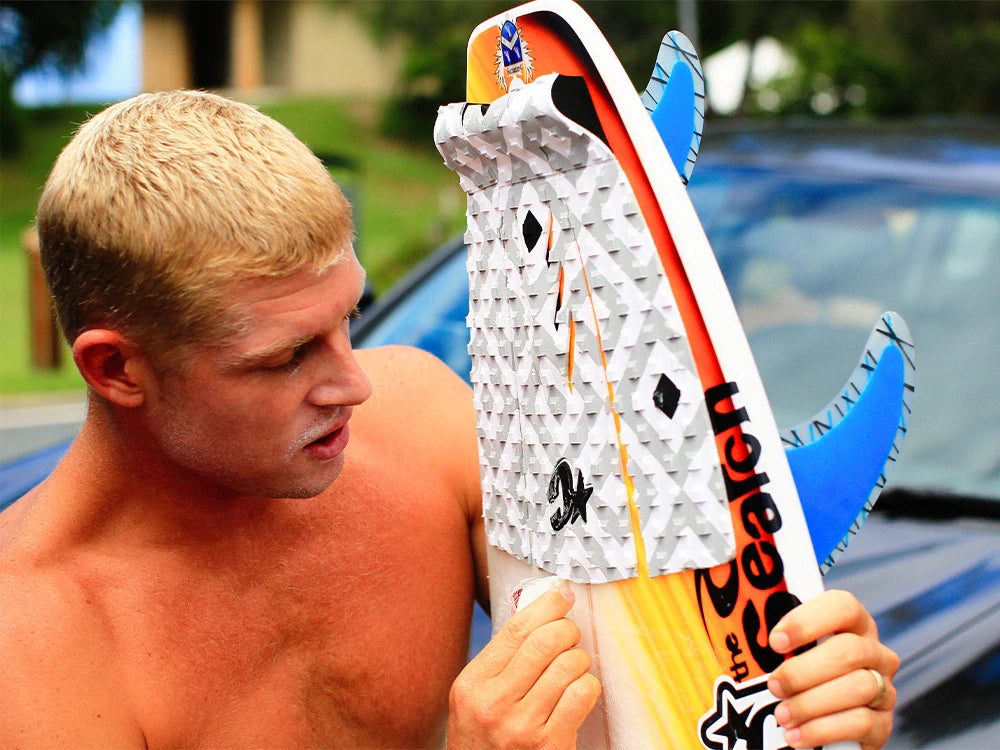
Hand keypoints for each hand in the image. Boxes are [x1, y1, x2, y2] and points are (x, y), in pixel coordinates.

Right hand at [447, 587, 600, 748]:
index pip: (516, 628)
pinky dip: (588, 686)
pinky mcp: (549, 746)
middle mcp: (493, 704)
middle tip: (570, 635)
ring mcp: (521, 727)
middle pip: (546, 641)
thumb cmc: (484, 741)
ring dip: (579, 660)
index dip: (547, 605)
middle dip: (567, 630)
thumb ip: (501, 659)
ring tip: (572, 668)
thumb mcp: (474, 697)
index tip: (562, 596)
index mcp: (471, 685)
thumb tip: (544, 611)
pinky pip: (582, 694)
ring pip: (569, 665)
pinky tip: (579, 692)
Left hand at [767, 589, 898, 749]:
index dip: (808, 620)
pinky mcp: (883, 725)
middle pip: (849, 650)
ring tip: (781, 715)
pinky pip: (861, 723)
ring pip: (858, 687)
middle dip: (804, 670)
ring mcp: (883, 688)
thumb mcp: (784, 654)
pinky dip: (822, 730)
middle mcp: (874, 652)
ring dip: (812, 703)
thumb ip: (772, 638)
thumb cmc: (795, 679)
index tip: (775, 640)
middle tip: (774, 685)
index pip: (843, 606)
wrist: (820, 730)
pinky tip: (796, 735)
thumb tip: (732, 622)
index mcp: (852, 624)